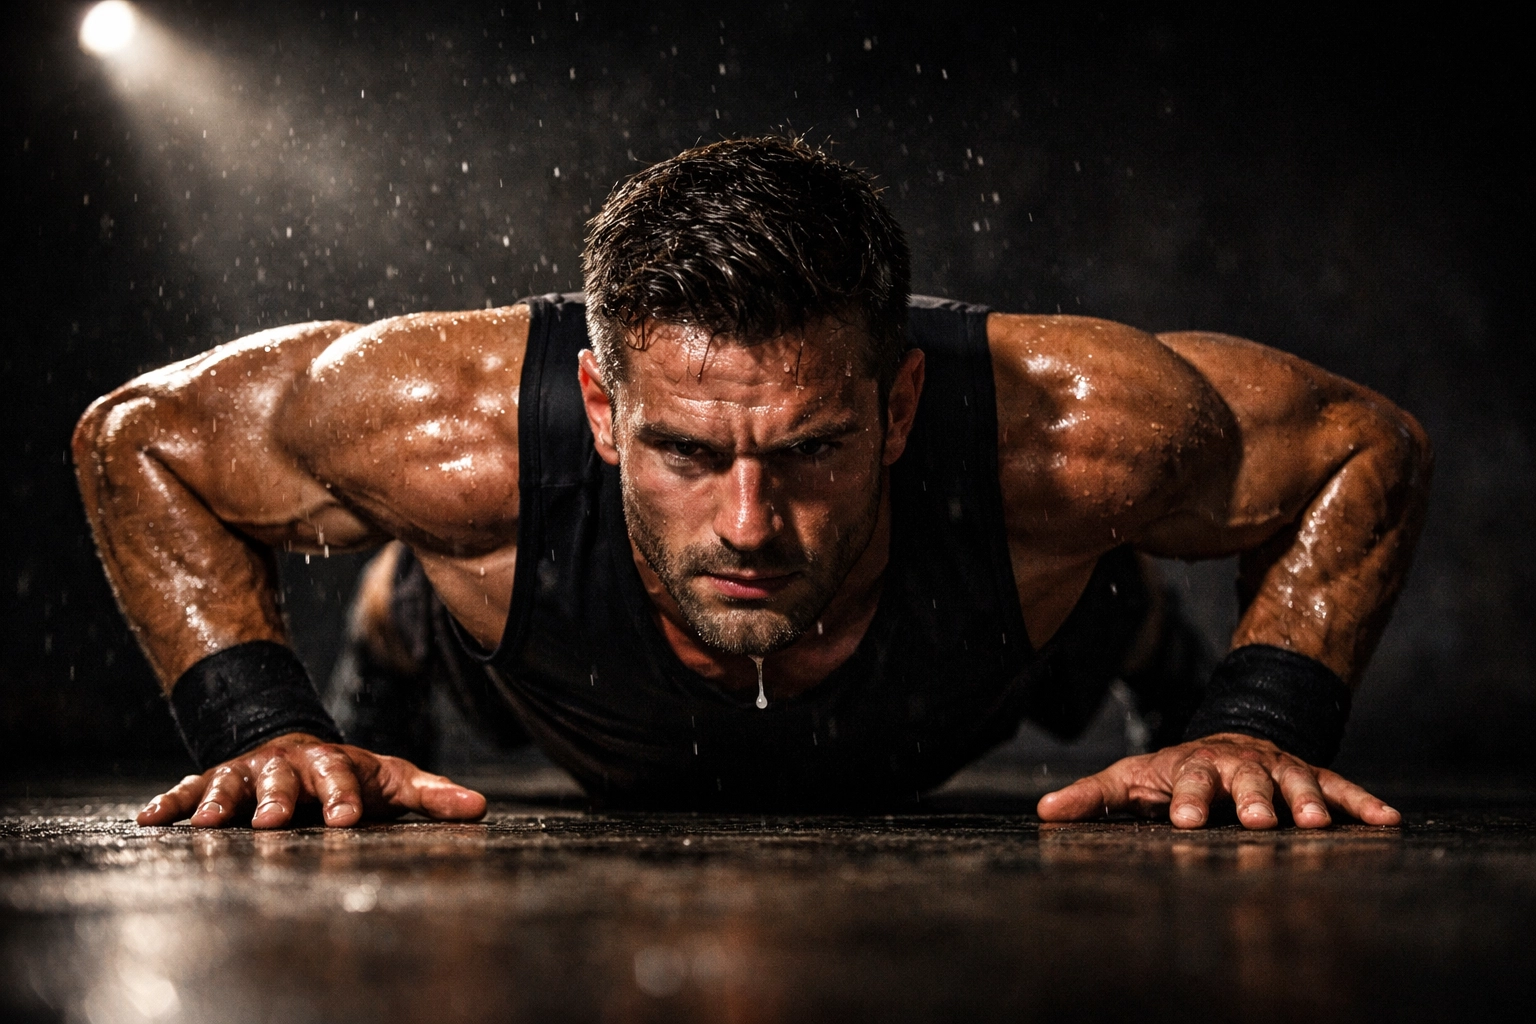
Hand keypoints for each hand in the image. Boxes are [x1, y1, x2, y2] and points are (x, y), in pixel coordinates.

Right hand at [135, 732, 487, 828]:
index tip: (347, 820)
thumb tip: (481, 808)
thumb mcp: (393, 779)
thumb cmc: (350, 775)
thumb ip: (432, 795)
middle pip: (282, 778)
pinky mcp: (212, 781)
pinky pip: (186, 789)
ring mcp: (247, 771)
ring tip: (208, 824)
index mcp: (332, 763)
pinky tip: (146, 820)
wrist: (294, 744)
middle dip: (279, 798)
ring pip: (231, 782)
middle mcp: (286, 764)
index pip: (341, 776)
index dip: (344, 797)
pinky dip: (169, 803)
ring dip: (219, 801)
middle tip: (275, 821)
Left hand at [1036, 732, 1400, 829]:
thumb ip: (1089, 796)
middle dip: (1252, 798)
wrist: (1227, 739)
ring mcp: (1279, 767)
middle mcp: (1239, 764)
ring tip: (1317, 824)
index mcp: (1192, 766)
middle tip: (1257, 819)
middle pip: (1247, 778)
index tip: (1184, 822)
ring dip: (1307, 800)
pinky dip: (1364, 803)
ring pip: (1296, 780)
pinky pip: (1341, 786)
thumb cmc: (1170, 772)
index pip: (1187, 781)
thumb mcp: (1126, 779)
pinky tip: (1389, 820)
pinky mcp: (1312, 775)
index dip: (1186, 800)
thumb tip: (1043, 810)